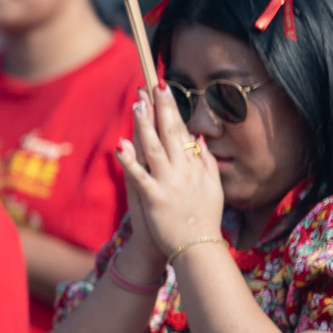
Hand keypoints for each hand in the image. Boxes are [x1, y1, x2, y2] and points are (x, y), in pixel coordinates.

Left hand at [116, 90, 224, 263]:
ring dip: (145, 126)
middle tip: (151, 85)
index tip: (163, 88)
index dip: (171, 109)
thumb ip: (205, 161)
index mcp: (195, 166)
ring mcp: (168, 183)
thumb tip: (199, 138)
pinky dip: (129, 161)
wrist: (197, 247)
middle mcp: (183, 171)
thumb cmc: (204, 218)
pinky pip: (139, 176)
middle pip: (170, 133)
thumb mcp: (213, 187)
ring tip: (137, 105)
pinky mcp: (154, 198)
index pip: (181, 131)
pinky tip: (119, 146)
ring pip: (154, 148)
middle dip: (160, 108)